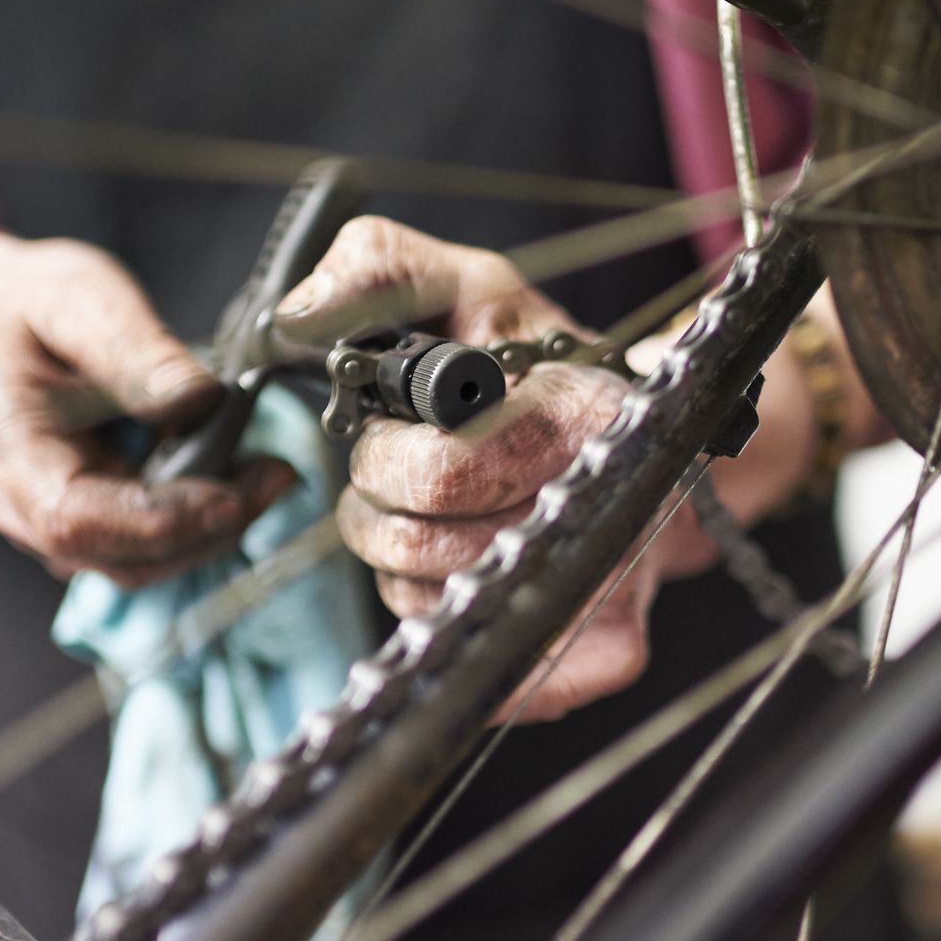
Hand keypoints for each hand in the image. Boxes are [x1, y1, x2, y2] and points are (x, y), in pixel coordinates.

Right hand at [0, 231, 292, 585]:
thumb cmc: (25, 305)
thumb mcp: (78, 298)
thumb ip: (135, 350)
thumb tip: (201, 400)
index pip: (74, 517)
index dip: (160, 521)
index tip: (232, 495)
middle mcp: (9, 499)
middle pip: (114, 555)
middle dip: (205, 528)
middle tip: (274, 475)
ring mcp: (38, 522)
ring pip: (133, 563)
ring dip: (208, 532)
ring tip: (266, 474)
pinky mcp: (77, 522)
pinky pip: (137, 547)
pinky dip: (193, 524)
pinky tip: (235, 479)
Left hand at [293, 217, 719, 720]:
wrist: (640, 435)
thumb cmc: (533, 362)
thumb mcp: (461, 284)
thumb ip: (375, 269)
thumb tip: (299, 317)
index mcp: (576, 412)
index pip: (439, 473)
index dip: (388, 461)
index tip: (395, 434)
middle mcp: (606, 502)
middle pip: (424, 550)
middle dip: (379, 513)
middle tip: (399, 482)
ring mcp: (615, 585)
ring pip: (435, 611)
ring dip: (406, 570)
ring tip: (440, 522)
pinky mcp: (612, 650)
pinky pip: (482, 671)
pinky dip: (445, 628)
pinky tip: (463, 580)